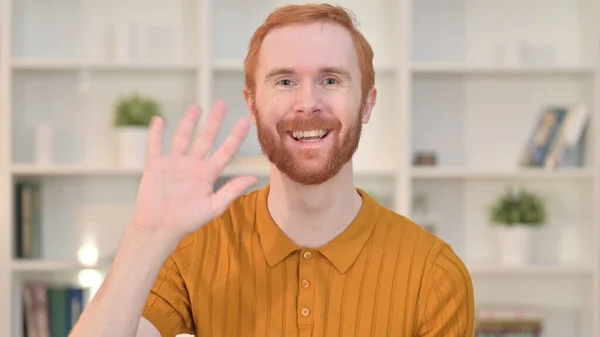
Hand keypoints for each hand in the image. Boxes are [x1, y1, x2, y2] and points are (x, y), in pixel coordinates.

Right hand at [130, 101, 257, 240]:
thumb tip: (253, 178)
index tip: (244, 122)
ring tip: (196, 107)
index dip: (234, 137)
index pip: (225, 152)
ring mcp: (174, 163)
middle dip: (214, 122)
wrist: (159, 228)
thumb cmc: (187, 221)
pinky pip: (156, 145)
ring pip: (183, 137)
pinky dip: (156, 133)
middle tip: (221, 104)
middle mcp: (192, 165)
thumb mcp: (214, 206)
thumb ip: (232, 190)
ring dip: (189, 122)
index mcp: (207, 175)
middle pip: (205, 139)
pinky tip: (159, 120)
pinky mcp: (155, 165)